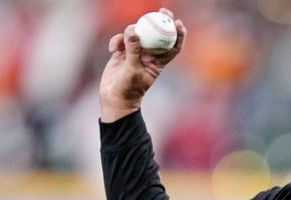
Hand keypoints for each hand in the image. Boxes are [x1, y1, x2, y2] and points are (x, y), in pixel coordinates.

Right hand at [99, 7, 186, 121]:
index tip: (178, 23)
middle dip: (161, 21)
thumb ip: (133, 50)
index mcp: (158, 62)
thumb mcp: (132, 70)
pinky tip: (112, 50)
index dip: (178, 34)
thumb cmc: (128, 89)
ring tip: (123, 41)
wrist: (113, 98)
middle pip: (157, 35)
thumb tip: (133, 30)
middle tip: (162, 11)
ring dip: (130, 33)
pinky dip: (116, 41)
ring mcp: (135, 53)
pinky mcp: (122, 52)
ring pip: (137, 34)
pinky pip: (121, 39)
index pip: (173, 47)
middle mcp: (149, 56)